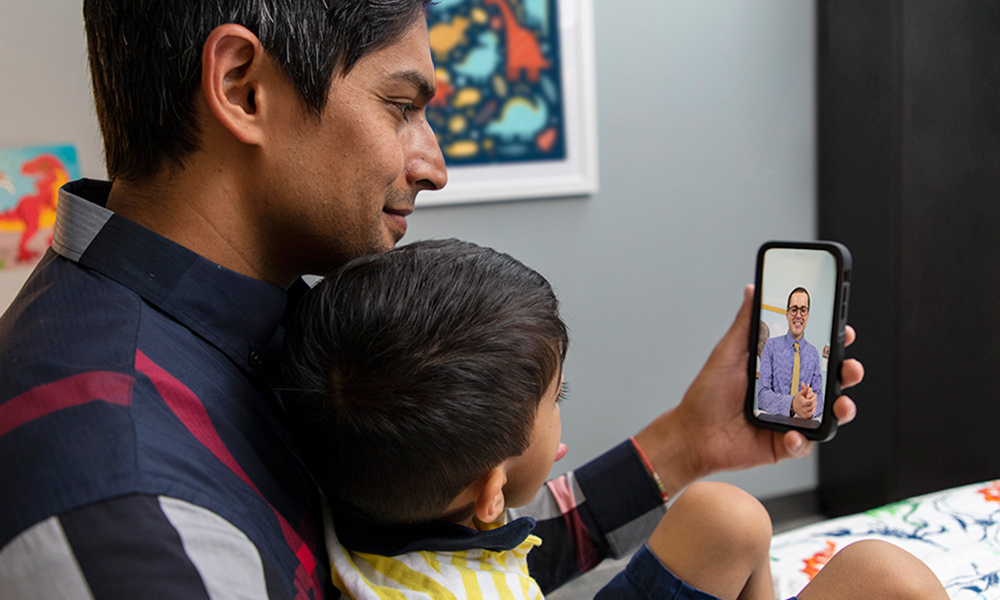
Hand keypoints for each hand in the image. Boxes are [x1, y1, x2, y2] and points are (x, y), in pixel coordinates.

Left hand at [634, 285, 863, 496]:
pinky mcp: (785, 444)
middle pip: (831, 381)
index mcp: (779, 368)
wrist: (692, 434)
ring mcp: (790, 418)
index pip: (815, 353)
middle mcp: (789, 392)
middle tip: (850, 368)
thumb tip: (752, 290)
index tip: (845, 331)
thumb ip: (746, 324)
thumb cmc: (708, 395)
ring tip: (840, 404)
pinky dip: (802, 440)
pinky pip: (804, 443)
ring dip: (841, 408)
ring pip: (828, 413)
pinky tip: (792, 434)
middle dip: (849, 373)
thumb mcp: (728, 354)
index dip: (834, 342)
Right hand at [792, 383, 816, 417]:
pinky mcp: (805, 416)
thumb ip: (804, 389)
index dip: (814, 397)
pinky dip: (813, 409)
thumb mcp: (800, 394)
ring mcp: (805, 413)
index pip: (812, 400)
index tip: (815, 394)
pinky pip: (812, 413)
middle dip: (815, 400)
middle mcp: (804, 409)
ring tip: (814, 402)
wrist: (792, 407)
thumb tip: (808, 385)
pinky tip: (812, 406)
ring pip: (813, 409)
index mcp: (803, 403)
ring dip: (814, 405)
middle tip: (814, 398)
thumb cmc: (797, 399)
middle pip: (813, 405)